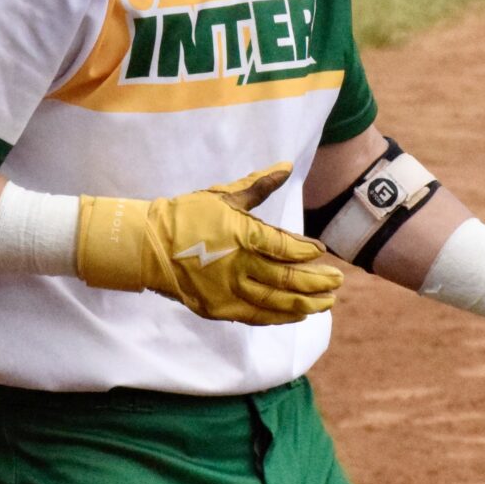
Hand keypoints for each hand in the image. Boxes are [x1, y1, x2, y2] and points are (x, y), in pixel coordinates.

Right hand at [76, 164, 341, 323]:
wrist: (147, 246)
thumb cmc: (187, 215)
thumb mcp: (223, 194)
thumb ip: (259, 185)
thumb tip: (286, 166)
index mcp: (242, 235)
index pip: (284, 247)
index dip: (306, 251)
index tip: (321, 251)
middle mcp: (238, 266)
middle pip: (286, 278)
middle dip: (316, 283)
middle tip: (337, 283)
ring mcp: (228, 291)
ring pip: (275, 302)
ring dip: (305, 304)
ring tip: (326, 304)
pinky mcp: (218, 308)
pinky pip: (255, 316)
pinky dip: (278, 317)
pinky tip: (297, 315)